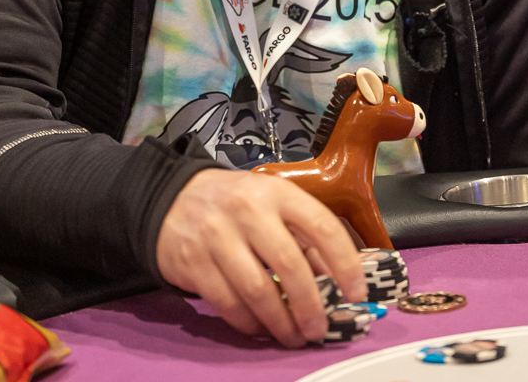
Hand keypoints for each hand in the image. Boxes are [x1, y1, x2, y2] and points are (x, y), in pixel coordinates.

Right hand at [156, 168, 365, 346]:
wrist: (173, 198)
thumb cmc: (234, 203)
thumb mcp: (272, 202)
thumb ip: (302, 236)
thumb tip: (335, 279)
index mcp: (276, 191)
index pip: (321, 225)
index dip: (344, 263)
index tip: (355, 291)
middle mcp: (248, 209)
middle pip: (290, 265)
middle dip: (310, 305)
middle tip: (319, 328)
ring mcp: (217, 234)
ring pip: (258, 291)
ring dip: (281, 322)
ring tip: (292, 335)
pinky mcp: (194, 261)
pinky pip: (228, 304)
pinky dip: (249, 323)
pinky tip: (260, 327)